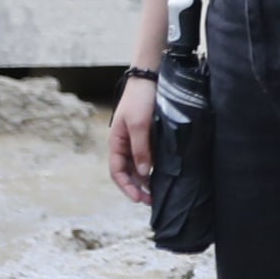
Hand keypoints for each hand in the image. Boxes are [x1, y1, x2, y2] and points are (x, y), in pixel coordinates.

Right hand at [108, 85, 153, 204]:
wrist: (150, 77)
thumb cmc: (140, 100)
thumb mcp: (139, 125)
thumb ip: (141, 150)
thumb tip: (144, 174)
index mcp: (117, 142)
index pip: (117, 171)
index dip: (126, 187)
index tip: (138, 199)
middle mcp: (125, 144)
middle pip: (128, 172)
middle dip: (137, 188)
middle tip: (151, 201)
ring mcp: (137, 140)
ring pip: (139, 166)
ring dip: (146, 180)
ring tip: (157, 192)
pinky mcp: (149, 136)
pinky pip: (148, 157)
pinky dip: (153, 168)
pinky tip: (163, 175)